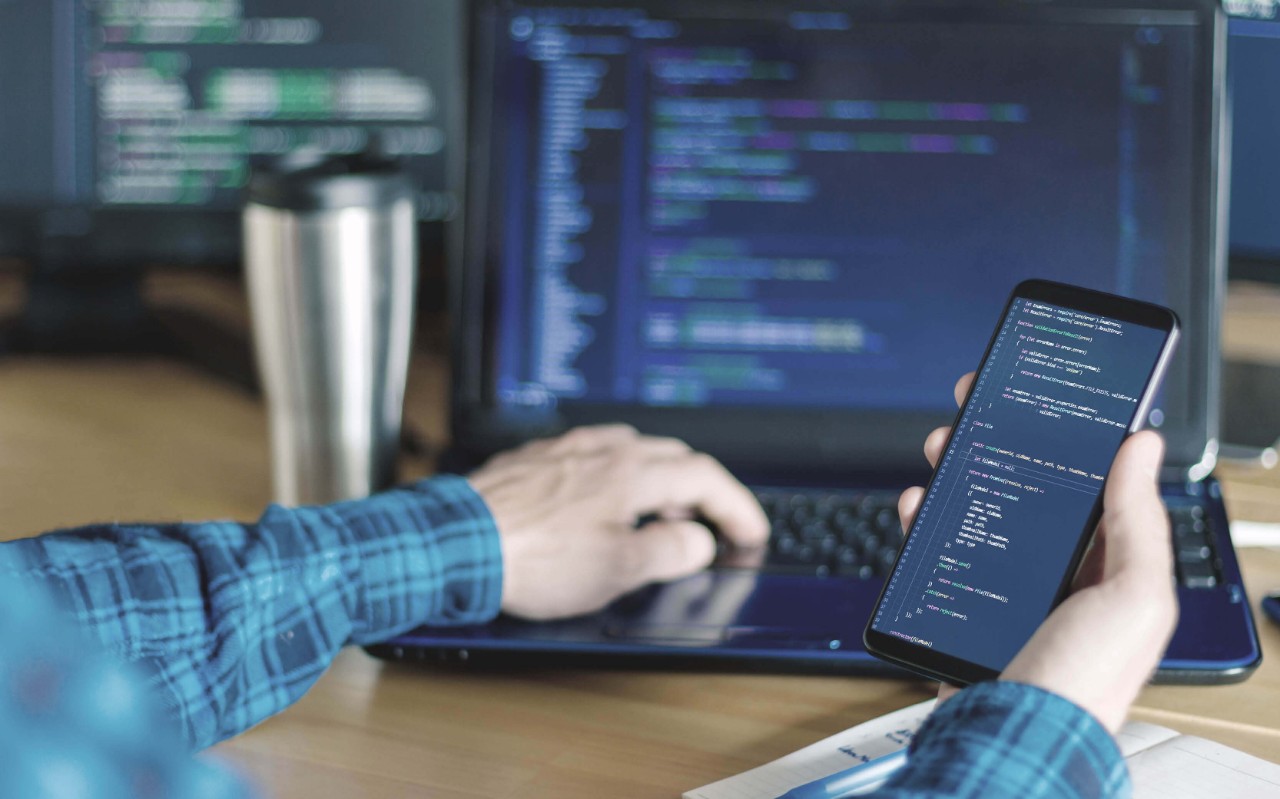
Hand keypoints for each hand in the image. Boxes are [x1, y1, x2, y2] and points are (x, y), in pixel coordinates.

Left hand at [468, 425, 769, 619]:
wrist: (455, 543)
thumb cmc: (530, 557)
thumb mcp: (617, 570)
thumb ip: (669, 552)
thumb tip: (696, 540)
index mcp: (631, 472)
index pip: (706, 476)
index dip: (737, 505)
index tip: (749, 531)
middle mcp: (601, 450)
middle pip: (673, 456)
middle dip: (701, 491)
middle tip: (710, 527)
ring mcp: (566, 449)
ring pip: (631, 451)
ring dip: (657, 481)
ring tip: (654, 519)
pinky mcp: (534, 460)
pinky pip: (591, 457)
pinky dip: (614, 478)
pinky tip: (598, 506)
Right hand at [898, 374, 1177, 732]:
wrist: (1007, 737)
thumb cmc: (1081, 683)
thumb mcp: (1133, 598)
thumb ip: (1139, 522)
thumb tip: (1142, 446)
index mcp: (1105, 568)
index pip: (1088, 485)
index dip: (1064, 438)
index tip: (1039, 400)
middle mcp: (1056, 573)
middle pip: (1024, 489)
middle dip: (999, 444)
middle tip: (977, 410)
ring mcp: (1004, 587)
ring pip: (976, 510)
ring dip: (957, 472)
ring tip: (943, 448)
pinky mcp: (959, 602)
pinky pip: (939, 547)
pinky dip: (924, 518)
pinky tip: (918, 503)